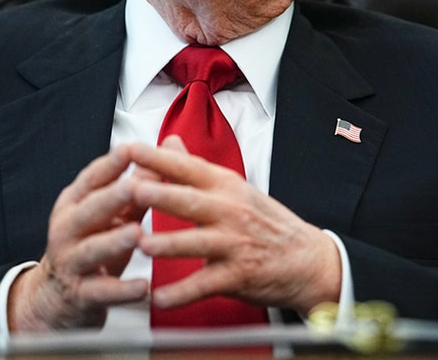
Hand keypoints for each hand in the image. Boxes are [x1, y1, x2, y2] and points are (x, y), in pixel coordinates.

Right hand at [7, 146, 154, 330]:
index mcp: (74, 205)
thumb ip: (134, 191)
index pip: (90, 180)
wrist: (57, 297)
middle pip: (88, 211)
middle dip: (110, 198)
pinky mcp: (80, 294)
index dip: (109, 165)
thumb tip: (158, 156)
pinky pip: (102, 291)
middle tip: (132, 187)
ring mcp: (71, 262)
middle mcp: (67, 230)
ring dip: (113, 241)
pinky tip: (144, 287)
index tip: (129, 148)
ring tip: (137, 233)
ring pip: (91, 250)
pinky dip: (123, 290)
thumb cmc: (91, 248)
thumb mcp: (109, 217)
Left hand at [129, 136, 340, 314]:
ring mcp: (235, 244)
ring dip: (169, 244)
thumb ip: (195, 168)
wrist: (308, 260)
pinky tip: (160, 297)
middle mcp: (229, 211)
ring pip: (197, 243)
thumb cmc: (264, 222)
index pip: (187, 167)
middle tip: (132, 190)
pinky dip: (183, 293)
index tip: (129, 149)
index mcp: (224, 186)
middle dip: (161, 195)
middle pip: (190, 201)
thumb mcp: (233, 187)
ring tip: (143, 244)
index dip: (158, 158)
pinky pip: (206, 285)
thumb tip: (168, 140)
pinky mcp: (239, 275)